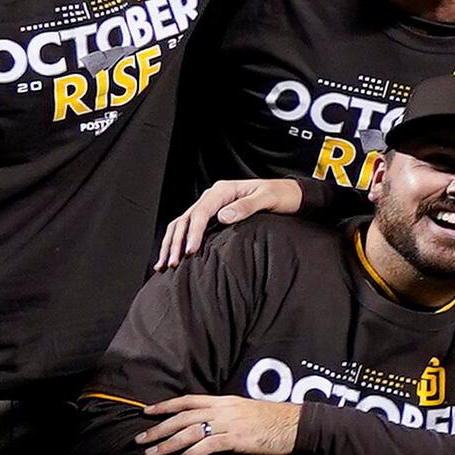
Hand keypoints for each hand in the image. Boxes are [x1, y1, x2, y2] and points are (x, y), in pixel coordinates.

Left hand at [135, 392, 300, 454]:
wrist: (297, 425)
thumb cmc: (274, 420)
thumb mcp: (245, 412)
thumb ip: (225, 415)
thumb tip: (209, 424)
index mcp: (224, 401)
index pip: (187, 400)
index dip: (165, 406)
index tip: (146, 412)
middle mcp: (223, 410)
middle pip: (182, 417)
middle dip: (158, 429)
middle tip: (140, 440)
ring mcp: (229, 424)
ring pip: (190, 432)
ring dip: (168, 444)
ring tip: (152, 454)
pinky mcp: (237, 439)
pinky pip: (208, 447)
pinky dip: (191, 454)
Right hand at [157, 174, 305, 269]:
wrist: (291, 193)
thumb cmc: (281, 195)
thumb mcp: (267, 199)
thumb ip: (246, 207)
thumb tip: (222, 217)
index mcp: (223, 190)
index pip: (201, 212)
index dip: (194, 233)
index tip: (190, 251)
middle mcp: (213, 195)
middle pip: (186, 219)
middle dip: (176, 242)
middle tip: (172, 263)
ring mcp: (211, 205)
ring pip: (182, 224)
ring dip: (171, 243)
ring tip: (164, 264)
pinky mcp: (213, 214)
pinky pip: (190, 227)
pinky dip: (178, 241)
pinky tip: (171, 255)